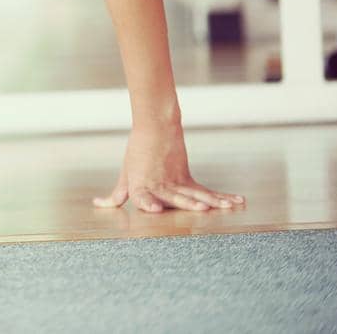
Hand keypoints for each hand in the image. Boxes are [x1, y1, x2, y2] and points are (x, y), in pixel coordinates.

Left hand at [93, 120, 245, 212]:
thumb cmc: (137, 155)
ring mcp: (175, 181)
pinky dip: (222, 197)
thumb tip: (99, 204)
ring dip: (212, 201)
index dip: (148, 203)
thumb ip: (118, 194)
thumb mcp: (126, 175)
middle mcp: (158, 185)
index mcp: (139, 186)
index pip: (141, 197)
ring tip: (225, 207)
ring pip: (195, 194)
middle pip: (174, 198)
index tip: (152, 209)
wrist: (155, 128)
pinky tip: (238, 202)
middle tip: (201, 209)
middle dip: (188, 204)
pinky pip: (206, 191)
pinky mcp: (187, 178)